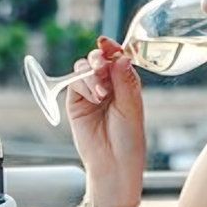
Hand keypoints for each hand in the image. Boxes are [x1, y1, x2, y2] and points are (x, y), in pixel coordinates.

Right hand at [66, 37, 145, 203]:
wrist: (113, 163)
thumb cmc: (129, 139)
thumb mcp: (132, 106)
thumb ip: (125, 80)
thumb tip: (121, 57)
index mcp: (126, 84)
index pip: (117, 58)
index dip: (112, 48)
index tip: (106, 42)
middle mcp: (108, 86)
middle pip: (99, 60)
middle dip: (99, 59)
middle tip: (102, 67)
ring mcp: (91, 93)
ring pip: (85, 69)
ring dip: (92, 74)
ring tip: (102, 94)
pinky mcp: (76, 103)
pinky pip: (74, 83)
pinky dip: (82, 84)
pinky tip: (94, 97)